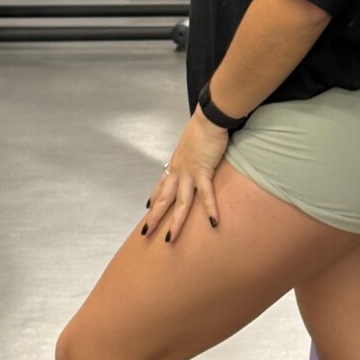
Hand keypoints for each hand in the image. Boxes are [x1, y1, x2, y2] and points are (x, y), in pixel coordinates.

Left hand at [142, 109, 227, 243]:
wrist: (208, 119)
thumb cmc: (202, 128)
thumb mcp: (191, 144)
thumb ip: (191, 154)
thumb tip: (195, 156)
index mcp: (175, 164)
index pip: (161, 184)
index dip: (154, 197)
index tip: (147, 206)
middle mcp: (178, 171)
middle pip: (163, 199)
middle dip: (154, 217)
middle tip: (145, 233)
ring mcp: (189, 173)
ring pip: (180, 203)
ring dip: (175, 222)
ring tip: (169, 239)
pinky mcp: (203, 172)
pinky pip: (206, 195)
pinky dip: (210, 209)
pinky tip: (213, 222)